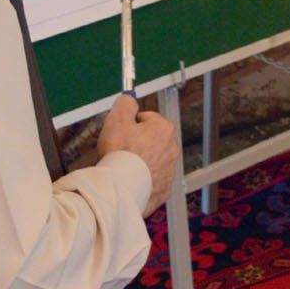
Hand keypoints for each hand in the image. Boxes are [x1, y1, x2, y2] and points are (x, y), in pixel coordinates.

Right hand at [96, 93, 178, 216]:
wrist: (123, 188)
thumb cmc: (120, 154)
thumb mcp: (117, 119)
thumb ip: (124, 104)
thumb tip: (128, 99)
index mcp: (164, 128)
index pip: (145, 118)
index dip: (129, 125)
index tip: (120, 132)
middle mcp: (172, 147)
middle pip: (150, 139)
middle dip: (136, 143)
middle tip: (119, 150)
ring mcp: (170, 169)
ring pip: (151, 159)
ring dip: (139, 161)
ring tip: (123, 166)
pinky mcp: (164, 187)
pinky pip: (151, 179)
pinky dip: (141, 179)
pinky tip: (129, 180)